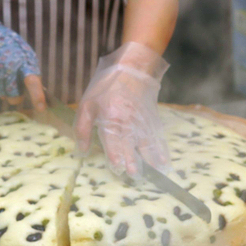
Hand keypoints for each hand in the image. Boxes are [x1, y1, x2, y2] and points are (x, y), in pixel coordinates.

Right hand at [0, 17, 45, 110]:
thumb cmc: (10, 47)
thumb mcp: (26, 55)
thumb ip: (31, 72)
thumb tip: (40, 93)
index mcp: (23, 62)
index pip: (32, 82)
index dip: (37, 96)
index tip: (41, 108)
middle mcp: (8, 69)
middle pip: (15, 98)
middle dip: (17, 96)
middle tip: (15, 83)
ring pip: (3, 96)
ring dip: (4, 90)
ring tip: (2, 72)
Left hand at [75, 42, 170, 175]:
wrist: (133, 68)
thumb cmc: (106, 87)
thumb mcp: (87, 104)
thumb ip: (83, 129)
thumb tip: (81, 151)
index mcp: (110, 119)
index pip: (113, 140)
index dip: (116, 155)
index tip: (118, 168)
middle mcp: (128, 123)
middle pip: (131, 145)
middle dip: (133, 162)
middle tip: (134, 176)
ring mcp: (142, 122)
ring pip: (147, 145)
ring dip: (150, 160)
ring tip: (154, 175)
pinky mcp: (152, 121)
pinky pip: (157, 139)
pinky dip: (162, 152)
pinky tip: (164, 163)